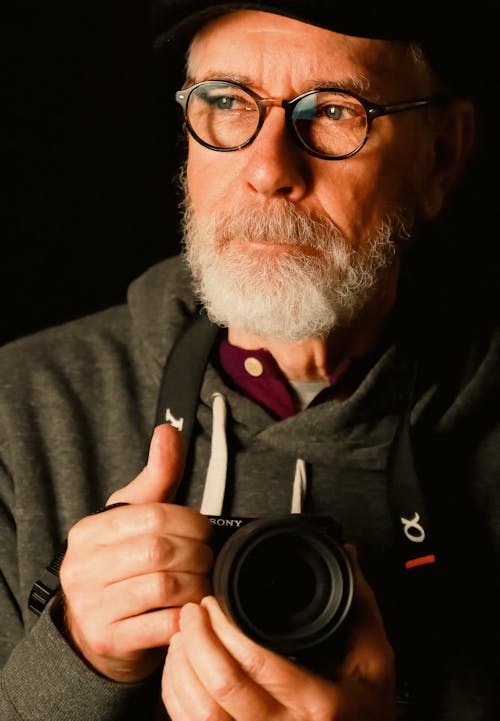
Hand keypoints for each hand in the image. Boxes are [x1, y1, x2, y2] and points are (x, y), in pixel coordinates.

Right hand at [59, 423, 212, 682]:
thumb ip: (156, 477)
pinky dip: (187, 615)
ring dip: (196, 584)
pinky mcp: (109, 640)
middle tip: (208, 558)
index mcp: (89, 532)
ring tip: (203, 582)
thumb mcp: (131, 517)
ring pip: (164, 587)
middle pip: (160, 551)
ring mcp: (93, 607)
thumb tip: (167, 431)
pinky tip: (193, 609)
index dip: (190, 521)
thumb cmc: (120, 566)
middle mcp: (83, 568)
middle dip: (197, 554)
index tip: (205, 530)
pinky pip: (163, 625)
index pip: (153, 516)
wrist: (93, 632)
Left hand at [162, 546, 395, 720]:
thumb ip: (360, 606)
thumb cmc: (367, 714)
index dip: (224, 629)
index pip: (257, 664)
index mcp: (318, 704)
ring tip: (183, 637)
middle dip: (196, 641)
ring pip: (200, 714)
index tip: (213, 603)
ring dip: (182, 669)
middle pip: (221, 689)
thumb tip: (346, 556)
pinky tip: (182, 670)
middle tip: (192, 612)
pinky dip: (178, 696)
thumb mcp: (375, 660)